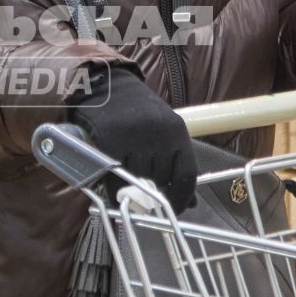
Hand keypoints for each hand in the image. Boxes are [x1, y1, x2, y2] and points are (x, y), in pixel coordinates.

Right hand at [67, 67, 197, 211]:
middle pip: (161, 179)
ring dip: (134, 188)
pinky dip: (115, 188)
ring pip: (138, 179)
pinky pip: (115, 176)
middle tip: (145, 196)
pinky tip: (114, 188)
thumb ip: (176, 162)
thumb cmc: (136, 111)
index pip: (187, 174)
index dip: (182, 197)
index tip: (175, 211)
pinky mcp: (110, 140)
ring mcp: (134, 136)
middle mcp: (159, 133)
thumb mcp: (163, 130)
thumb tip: (189, 202)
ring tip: (128, 185)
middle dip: (154, 192)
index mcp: (177, 130)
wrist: (105, 85)